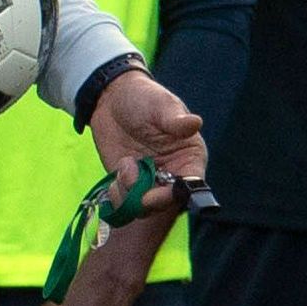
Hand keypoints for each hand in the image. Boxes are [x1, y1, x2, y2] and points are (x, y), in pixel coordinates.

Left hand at [84, 69, 206, 206]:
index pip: (192, 184)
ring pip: (144, 208)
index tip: (158, 193)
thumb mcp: (160, 105)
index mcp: (189, 156)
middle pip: (168, 202)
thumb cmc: (144, 97)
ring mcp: (150, 181)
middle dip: (150, 201)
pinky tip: (115, 176)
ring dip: (130, 196)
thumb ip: (175, 120)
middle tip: (133, 185)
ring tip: (124, 166)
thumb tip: (194, 123)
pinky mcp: (128, 184)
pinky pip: (125, 203)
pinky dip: (118, 197)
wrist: (111, 99)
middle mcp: (173, 173)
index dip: (177, 193)